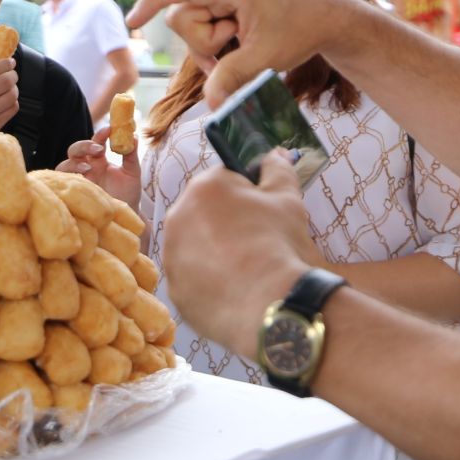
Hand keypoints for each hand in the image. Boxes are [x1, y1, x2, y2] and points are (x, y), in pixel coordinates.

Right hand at [0, 54, 18, 155]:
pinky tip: (5, 100)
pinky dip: (13, 102)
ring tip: (8, 87)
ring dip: (14, 88)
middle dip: (13, 74)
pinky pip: (12, 110)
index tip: (9, 62)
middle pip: (6, 81)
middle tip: (10, 74)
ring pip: (12, 95)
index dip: (6, 63)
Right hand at [58, 126, 141, 208]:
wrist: (125, 217)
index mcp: (99, 160)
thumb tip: (133, 136)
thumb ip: (131, 155)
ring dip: (73, 164)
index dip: (99, 134)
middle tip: (98, 149)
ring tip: (88, 169)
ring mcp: (79, 181)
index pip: (95, 141)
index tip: (109, 129)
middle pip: (75, 150)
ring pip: (64, 165)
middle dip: (84, 146)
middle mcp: (86, 167)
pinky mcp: (74, 194)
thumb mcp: (132, 172)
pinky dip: (67, 180)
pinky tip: (79, 181)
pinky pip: (62, 184)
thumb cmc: (128, 193)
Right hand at [128, 0, 372, 108]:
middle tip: (234, 49)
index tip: (132, 22)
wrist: (328, 15)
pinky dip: (218, 44)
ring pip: (193, 27)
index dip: (151, 3)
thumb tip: (211, 104)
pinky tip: (240, 45)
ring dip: (212, 47)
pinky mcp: (228, 2)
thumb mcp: (267, 56)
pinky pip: (206, 26)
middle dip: (202, 43)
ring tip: (244, 47)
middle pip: (182, 18)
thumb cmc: (301, 28)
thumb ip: (234, 77)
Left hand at [161, 152, 315, 358]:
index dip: (247, 196)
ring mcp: (172, 256)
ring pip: (195, 247)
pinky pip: (193, 279)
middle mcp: (177, 217)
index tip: (262, 214)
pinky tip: (234, 290)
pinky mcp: (175, 290)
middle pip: (204, 214)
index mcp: (203, 188)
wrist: (271, 305)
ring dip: (214, 252)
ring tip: (245, 269)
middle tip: (256, 243)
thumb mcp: (287, 199)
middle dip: (227, 223)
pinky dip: (209, 283)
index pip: (223, 181)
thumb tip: (275, 154)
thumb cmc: (279, 245)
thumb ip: (278, 170)